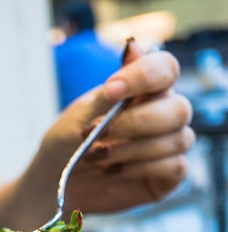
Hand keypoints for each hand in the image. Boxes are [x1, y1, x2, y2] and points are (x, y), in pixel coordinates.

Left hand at [36, 40, 194, 217]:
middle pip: (178, 109)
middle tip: (99, 136)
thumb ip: (110, 90)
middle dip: (136, 123)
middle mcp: (162, 114)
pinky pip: (176, 167)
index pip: (166, 68)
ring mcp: (168, 145)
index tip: (112, 88)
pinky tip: (117, 171)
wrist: (54, 184)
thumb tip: (134, 47)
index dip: (145, 75)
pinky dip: (143, 168)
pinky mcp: (167, 176)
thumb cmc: (65, 144)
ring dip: (133, 149)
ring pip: (178, 139)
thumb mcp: (79, 116)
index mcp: (142, 90)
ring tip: (99, 157)